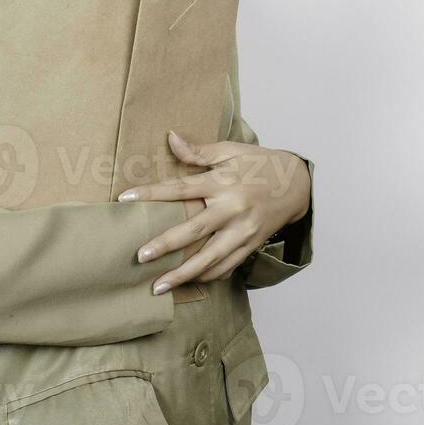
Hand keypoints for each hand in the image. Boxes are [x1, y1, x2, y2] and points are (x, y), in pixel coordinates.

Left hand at [119, 130, 311, 293]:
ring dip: (183, 274)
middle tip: (140, 257)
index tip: (125, 200)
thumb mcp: (231, 151)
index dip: (151, 194)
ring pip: (210, 258)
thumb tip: (170, 137)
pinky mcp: (251, 246)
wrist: (298, 185)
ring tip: (158, 286)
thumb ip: (199, 151)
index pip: (180, 188)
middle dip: (165, 245)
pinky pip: (227, 267)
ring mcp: (243, 231)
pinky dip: (207, 277)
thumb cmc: (260, 164)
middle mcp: (232, 209)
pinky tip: (187, 284)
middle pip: (194, 231)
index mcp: (223, 182)